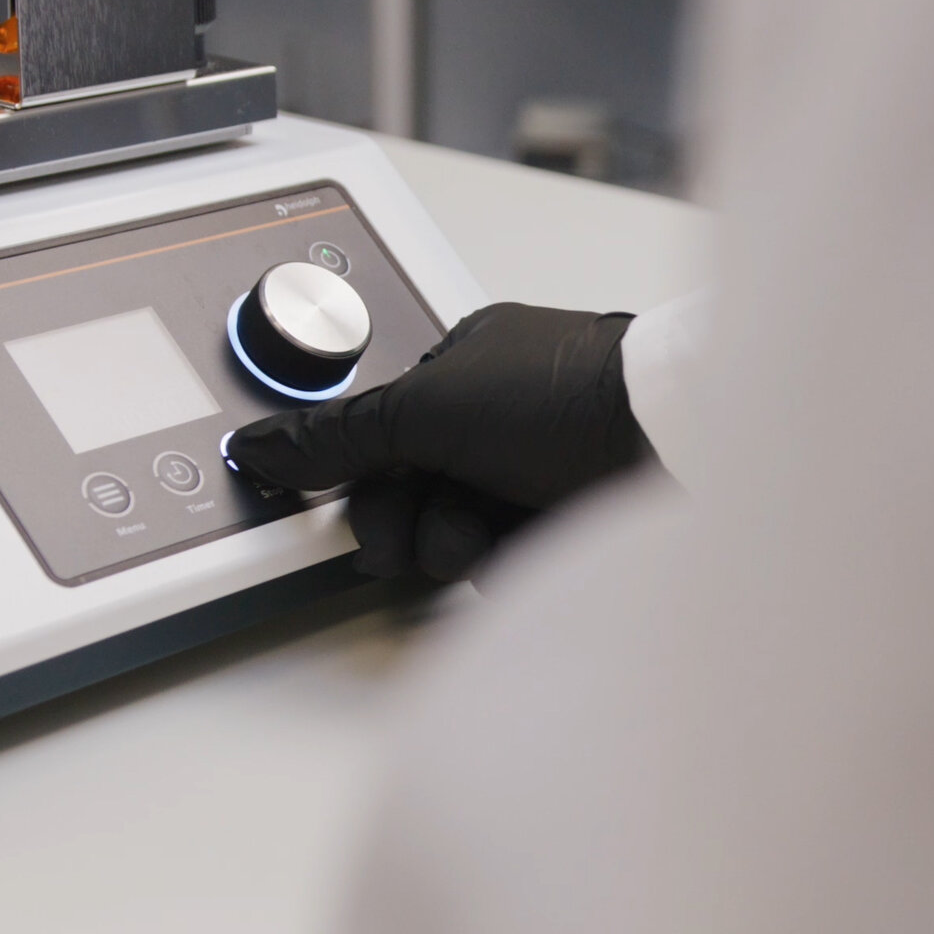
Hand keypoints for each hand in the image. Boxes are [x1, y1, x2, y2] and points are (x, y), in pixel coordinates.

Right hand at [225, 303, 652, 581]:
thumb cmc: (565, 397)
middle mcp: (500, 418)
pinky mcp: (573, 525)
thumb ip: (334, 436)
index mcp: (464, 367)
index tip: (346, 509)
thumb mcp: (424, 410)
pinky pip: (508, 561)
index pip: (382, 434)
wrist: (679, 439)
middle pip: (414, 490)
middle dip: (405, 522)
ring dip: (453, 546)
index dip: (361, 478)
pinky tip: (521, 557)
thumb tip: (254, 445)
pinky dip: (503, 566)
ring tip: (479, 541)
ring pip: (457, 532)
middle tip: (398, 547)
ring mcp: (538, 472)